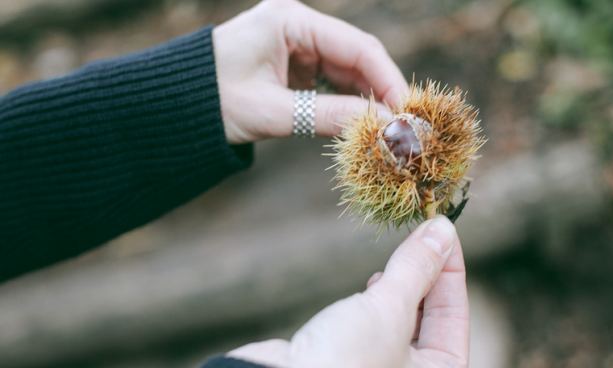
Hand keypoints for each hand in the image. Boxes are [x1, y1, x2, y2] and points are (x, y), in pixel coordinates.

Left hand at [213, 0, 408, 143]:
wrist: (174, 109)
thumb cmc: (212, 102)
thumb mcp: (272, 111)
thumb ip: (329, 116)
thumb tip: (383, 127)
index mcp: (290, 19)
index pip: (357, 46)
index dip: (387, 80)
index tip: (408, 112)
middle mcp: (298, 26)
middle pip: (357, 58)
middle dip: (381, 92)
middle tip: (405, 127)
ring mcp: (297, 45)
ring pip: (347, 72)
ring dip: (367, 100)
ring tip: (388, 130)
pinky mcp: (293, 65)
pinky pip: (331, 82)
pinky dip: (347, 103)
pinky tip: (361, 123)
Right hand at [228, 216, 468, 367]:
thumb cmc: (344, 360)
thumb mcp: (390, 307)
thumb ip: (418, 268)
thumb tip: (442, 229)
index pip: (455, 315)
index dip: (451, 268)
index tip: (442, 229)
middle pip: (431, 319)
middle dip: (426, 276)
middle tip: (420, 237)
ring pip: (402, 321)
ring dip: (402, 287)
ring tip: (396, 261)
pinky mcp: (351, 360)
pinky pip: (377, 326)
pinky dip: (378, 301)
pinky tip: (373, 284)